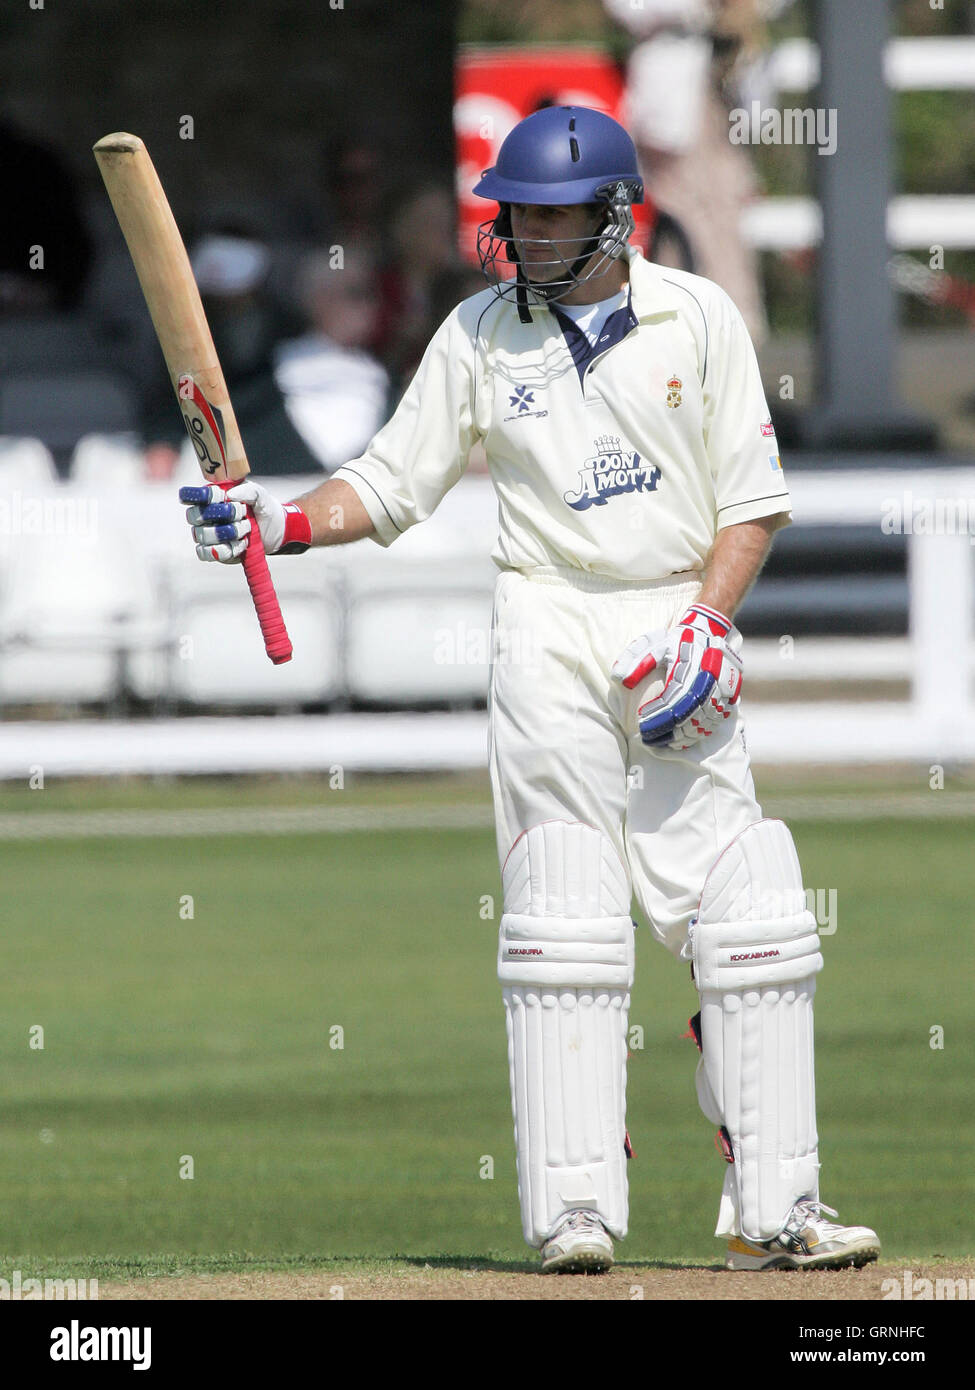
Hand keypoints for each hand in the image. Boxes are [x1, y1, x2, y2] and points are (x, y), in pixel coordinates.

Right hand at [179, 479, 285, 562]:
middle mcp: (204, 516)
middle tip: (242, 513)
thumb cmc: (262, 508)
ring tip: (246, 529)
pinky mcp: (214, 552)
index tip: (222, 496)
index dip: (202, 496)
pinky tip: (241, 544)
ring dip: (228, 532)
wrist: (275, 531)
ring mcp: (207, 535)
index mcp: (210, 498)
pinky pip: (207, 553)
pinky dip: (226, 549)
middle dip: (222, 515)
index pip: (191, 496)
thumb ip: (247, 490)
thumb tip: (230, 495)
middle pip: (194, 516)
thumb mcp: (259, 495)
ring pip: (203, 535)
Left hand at [612, 602, 742, 750]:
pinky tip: (684, 739)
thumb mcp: (654, 644)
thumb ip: (636, 660)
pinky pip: (715, 721)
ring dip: (682, 736)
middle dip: (666, 732)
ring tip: (664, 742)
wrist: (709, 632)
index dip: (656, 717)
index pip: (671, 702)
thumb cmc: (677, 641)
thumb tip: (620, 679)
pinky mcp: (728, 696)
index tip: (641, 725)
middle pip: (686, 717)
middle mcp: (707, 682)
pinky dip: (699, 733)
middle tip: (648, 740)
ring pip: (702, 723)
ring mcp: (721, 690)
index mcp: (688, 670)